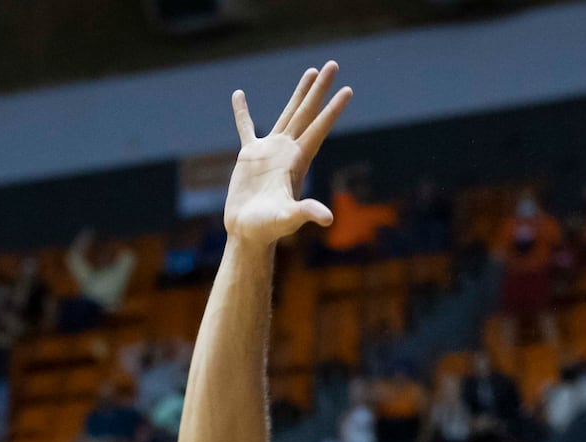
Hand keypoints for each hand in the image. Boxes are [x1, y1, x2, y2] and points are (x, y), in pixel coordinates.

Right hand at [223, 64, 352, 246]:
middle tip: (332, 64)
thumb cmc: (269, 228)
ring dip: (299, 93)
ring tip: (311, 71)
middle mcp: (288, 151)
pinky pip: (246, 128)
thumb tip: (328, 218)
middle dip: (320, 90)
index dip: (332, 110)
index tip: (347, 90)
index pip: (318, 129)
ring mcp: (270, 152)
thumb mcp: (288, 218)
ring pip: (288, 114)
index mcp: (298, 160)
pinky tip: (239, 95)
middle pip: (307, 113)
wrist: (248, 233)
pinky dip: (242, 113)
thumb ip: (306, 213)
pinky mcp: (249, 157)